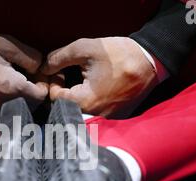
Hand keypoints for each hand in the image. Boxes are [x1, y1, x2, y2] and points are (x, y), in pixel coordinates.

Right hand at [0, 29, 47, 118]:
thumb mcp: (5, 44)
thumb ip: (30, 57)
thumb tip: (40, 68)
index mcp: (12, 88)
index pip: (40, 97)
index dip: (43, 87)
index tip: (37, 78)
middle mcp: (2, 105)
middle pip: (29, 107)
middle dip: (32, 96)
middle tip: (26, 81)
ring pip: (13, 112)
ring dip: (17, 102)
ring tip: (9, 86)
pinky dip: (1, 105)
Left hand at [42, 37, 158, 117]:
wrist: (150, 62)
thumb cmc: (119, 54)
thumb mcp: (86, 48)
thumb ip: (59, 58)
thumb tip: (44, 67)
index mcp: (85, 102)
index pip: (55, 98)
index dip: (53, 82)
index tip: (59, 70)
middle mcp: (94, 115)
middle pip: (66, 105)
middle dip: (62, 88)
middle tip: (67, 72)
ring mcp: (105, 118)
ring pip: (78, 108)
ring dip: (74, 93)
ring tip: (81, 76)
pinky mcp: (113, 116)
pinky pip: (92, 110)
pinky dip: (88, 98)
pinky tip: (93, 84)